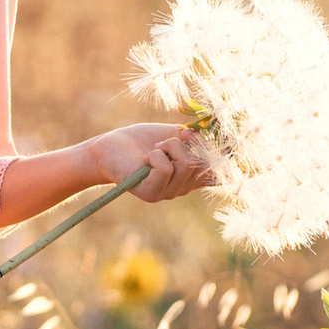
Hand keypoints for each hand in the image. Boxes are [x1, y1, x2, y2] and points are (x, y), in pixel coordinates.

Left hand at [89, 119, 213, 204]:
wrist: (111, 148)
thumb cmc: (141, 141)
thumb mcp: (174, 135)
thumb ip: (194, 140)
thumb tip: (208, 140)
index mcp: (189, 176)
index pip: (217, 176)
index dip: (217, 157)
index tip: (201, 141)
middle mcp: (181, 188)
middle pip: (202, 163)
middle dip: (185, 142)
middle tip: (164, 141)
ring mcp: (167, 193)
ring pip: (186, 165)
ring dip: (168, 146)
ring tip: (154, 149)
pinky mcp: (151, 193)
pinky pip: (166, 169)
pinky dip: (156, 155)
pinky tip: (144, 159)